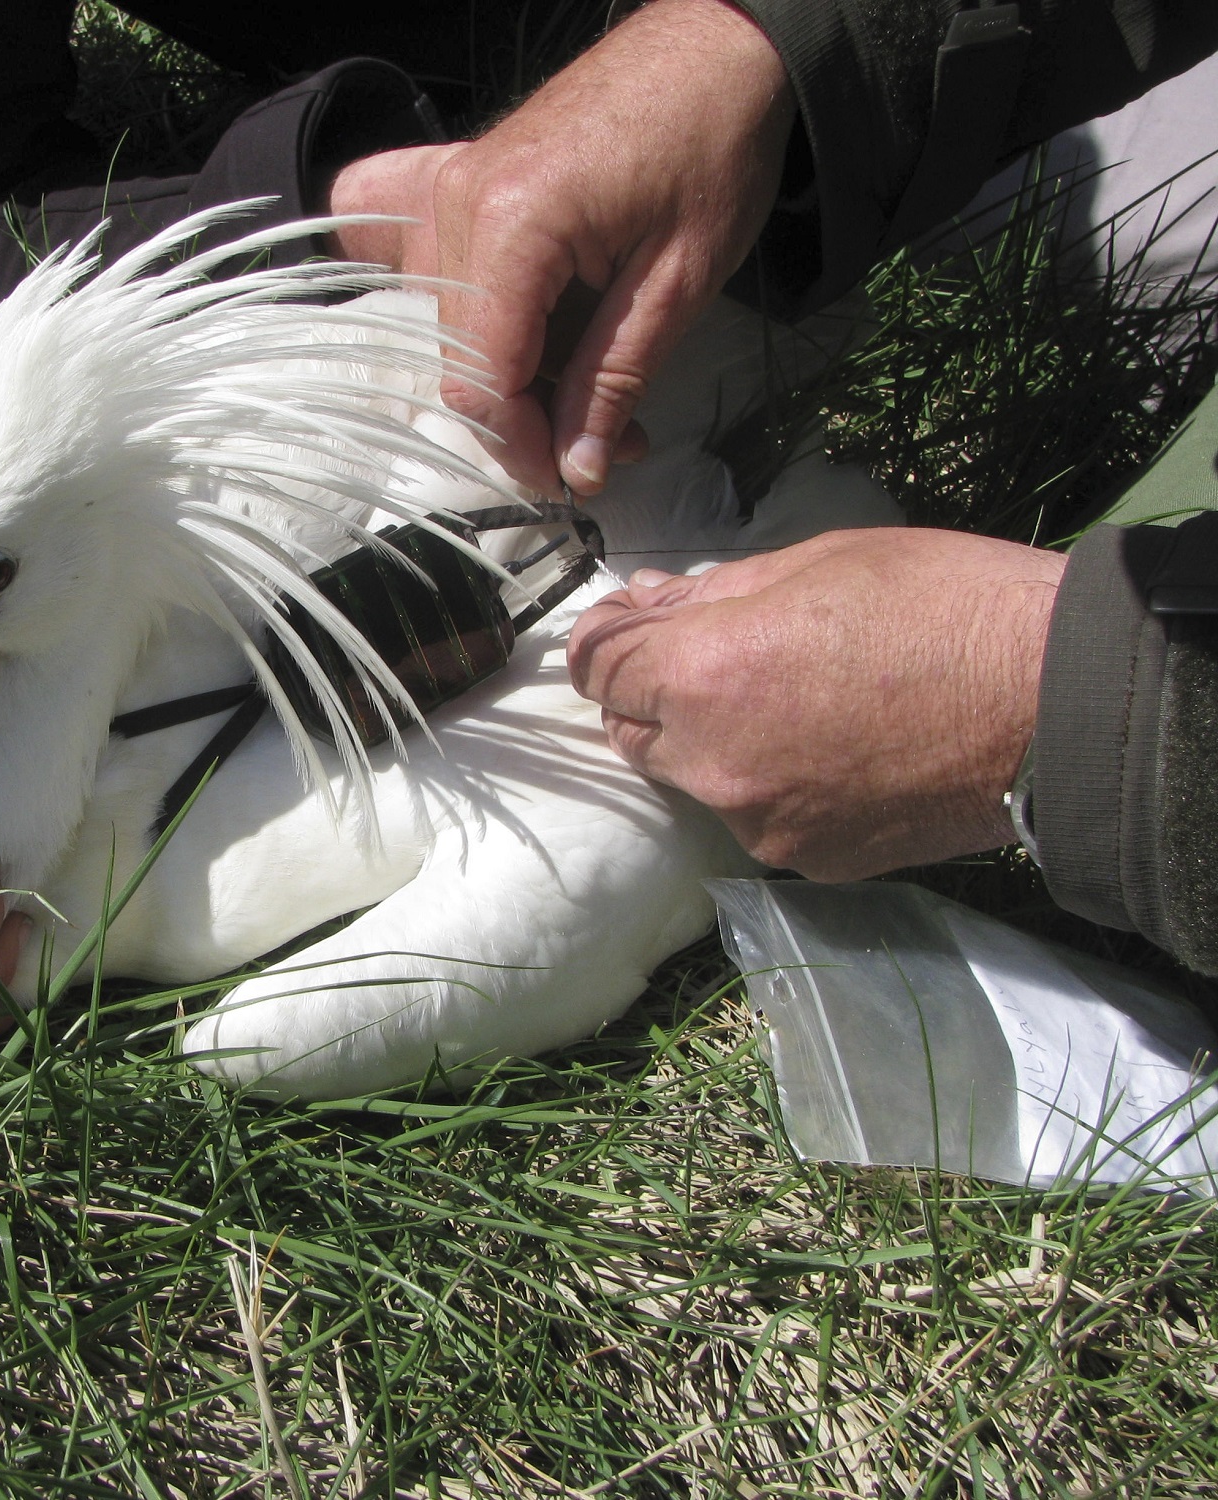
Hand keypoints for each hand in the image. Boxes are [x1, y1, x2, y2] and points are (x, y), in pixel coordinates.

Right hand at [330, 0, 793, 494]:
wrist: (716, 48)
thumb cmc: (712, 144)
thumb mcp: (680, 282)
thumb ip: (614, 379)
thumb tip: (576, 470)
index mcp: (514, 224)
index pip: (483, 381)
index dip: (526, 446)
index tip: (576, 478)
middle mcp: (455, 204)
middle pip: (454, 364)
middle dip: (522, 420)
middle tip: (603, 437)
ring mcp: (443, 187)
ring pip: (437, 330)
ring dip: (500, 375)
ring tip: (581, 385)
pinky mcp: (446, 179)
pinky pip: (396, 247)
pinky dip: (426, 296)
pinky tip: (479, 320)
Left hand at [565, 529, 1067, 878]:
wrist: (1060, 708)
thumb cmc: (947, 607)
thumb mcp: (819, 561)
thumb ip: (712, 592)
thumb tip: (647, 601)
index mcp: (704, 677)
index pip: (598, 668)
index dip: (608, 638)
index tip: (629, 620)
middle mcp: (715, 764)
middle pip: (632, 731)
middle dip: (655, 691)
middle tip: (713, 653)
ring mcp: (760, 822)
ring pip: (693, 778)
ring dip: (712, 741)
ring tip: (792, 699)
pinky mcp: (809, 858)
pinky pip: (758, 814)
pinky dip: (773, 781)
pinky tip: (835, 746)